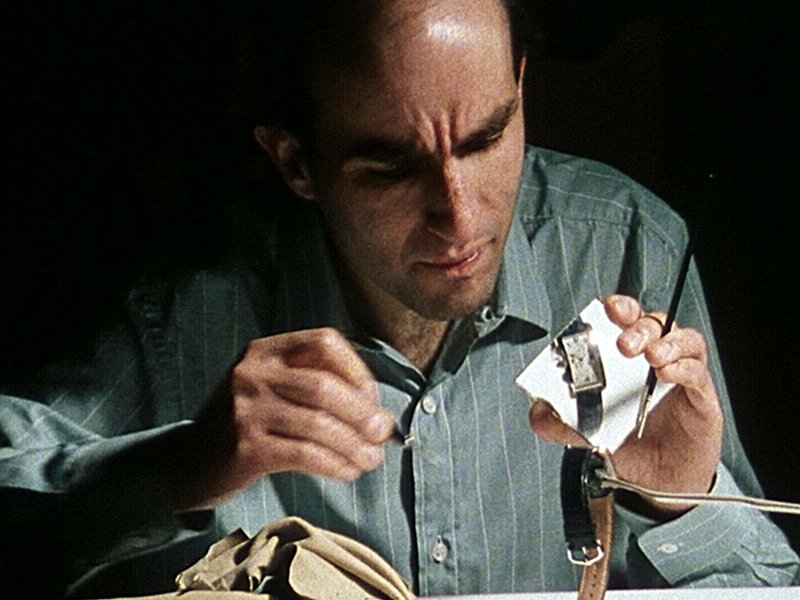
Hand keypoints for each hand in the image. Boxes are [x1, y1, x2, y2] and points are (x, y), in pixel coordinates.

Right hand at [179, 328, 394, 509]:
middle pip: (325, 386)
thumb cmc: (241, 424)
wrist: (185, 462)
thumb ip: (310, 383)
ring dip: (354, 445)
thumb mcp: (267, 387)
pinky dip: (334, 465)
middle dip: (362, 412)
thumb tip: (374, 407)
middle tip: (382, 433)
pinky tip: (347, 473)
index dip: (357, 369)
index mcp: (264, 350)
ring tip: (372, 460)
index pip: (324, 342)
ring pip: (318, 424)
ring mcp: (245, 409)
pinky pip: (305, 454)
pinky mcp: (245, 448)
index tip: (372, 398)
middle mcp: (252, 372)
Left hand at [530, 294, 722, 517]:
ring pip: (685, 340)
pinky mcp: (700, 399)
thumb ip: (560, 420)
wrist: (655, 483)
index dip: (621, 308)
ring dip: (667, 342)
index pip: (628, 320)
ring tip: (651, 357)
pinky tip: (667, 374)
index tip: (609, 308)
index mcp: (627, 359)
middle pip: (655, 323)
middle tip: (625, 344)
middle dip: (639, 326)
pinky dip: (684, 368)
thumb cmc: (627, 442)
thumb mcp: (586, 430)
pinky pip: (698, 373)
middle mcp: (655, 361)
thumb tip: (536, 412)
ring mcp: (681, 377)